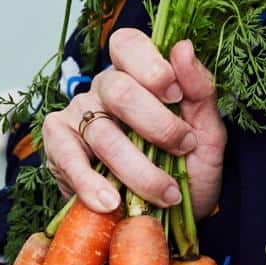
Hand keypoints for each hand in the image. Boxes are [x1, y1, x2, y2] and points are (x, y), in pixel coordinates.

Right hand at [41, 28, 225, 220]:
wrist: (172, 219)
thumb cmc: (189, 167)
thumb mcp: (207, 131)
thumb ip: (199, 90)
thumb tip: (182, 46)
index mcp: (138, 73)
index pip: (128, 45)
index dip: (150, 65)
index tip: (175, 95)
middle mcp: (103, 88)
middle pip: (119, 90)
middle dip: (156, 124)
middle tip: (183, 148)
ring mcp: (78, 116)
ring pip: (101, 132)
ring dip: (138, 169)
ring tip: (165, 193)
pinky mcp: (58, 149)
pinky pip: (68, 158)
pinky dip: (90, 183)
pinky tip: (112, 201)